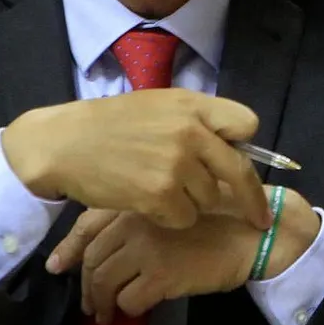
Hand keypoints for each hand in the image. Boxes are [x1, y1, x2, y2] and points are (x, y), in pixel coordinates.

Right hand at [2, 90, 268, 229]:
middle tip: (261, 219)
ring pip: (208, 199)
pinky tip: (150, 205)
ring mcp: (176, 165)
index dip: (246, 145)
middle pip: (239, 172)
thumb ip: (196, 120)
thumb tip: (236, 145)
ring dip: (192, 203)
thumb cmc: (109, 124)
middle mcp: (190, 132)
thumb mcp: (157, 105)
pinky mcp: (160, 195)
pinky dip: (171, 218)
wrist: (63, 144)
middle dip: (252, 200)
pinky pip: (185, 218)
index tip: (246, 162)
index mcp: (192, 106)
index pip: (247, 124)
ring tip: (162, 190)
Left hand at [48, 188, 322, 324]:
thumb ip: (146, 215)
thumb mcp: (181, 205)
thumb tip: (112, 246)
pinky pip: (129, 300)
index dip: (69, 248)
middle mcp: (136, 221)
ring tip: (105, 317)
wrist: (257, 233)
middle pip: (93, 258)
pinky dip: (127, 310)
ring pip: (103, 281)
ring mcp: (146, 248)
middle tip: (90, 306)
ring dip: (100, 303)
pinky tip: (133, 314)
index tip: (57, 266)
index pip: (88, 224)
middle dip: (86, 286)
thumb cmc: (227, 216)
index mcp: (139, 201)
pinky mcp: (161, 275)